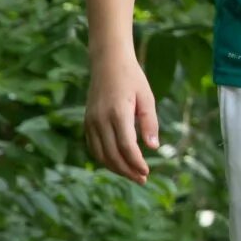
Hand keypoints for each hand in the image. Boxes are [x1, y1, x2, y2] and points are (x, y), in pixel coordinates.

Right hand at [84, 48, 159, 180]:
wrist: (107, 62)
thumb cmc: (132, 78)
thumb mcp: (147, 97)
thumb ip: (150, 123)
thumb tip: (153, 148)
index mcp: (118, 112)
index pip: (126, 146)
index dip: (136, 163)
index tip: (147, 172)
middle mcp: (100, 119)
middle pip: (112, 155)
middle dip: (127, 170)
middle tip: (142, 179)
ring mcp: (91, 121)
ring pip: (100, 154)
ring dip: (116, 168)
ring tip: (132, 175)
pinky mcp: (87, 122)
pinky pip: (93, 147)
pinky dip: (105, 159)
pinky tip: (118, 164)